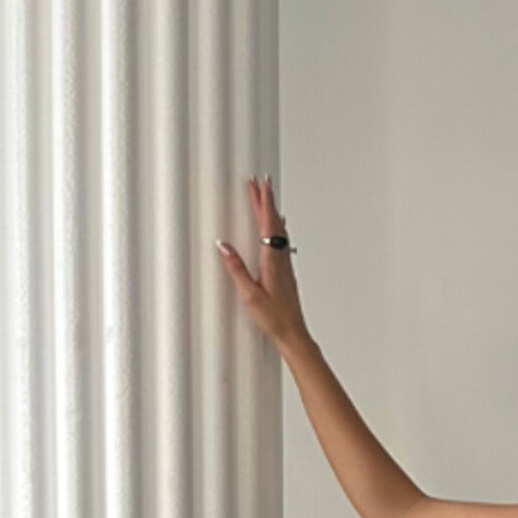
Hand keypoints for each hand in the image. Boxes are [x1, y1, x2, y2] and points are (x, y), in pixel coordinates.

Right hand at [215, 175, 308, 352]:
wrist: (293, 334)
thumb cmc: (275, 318)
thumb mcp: (249, 294)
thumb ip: (236, 269)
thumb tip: (224, 247)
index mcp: (273, 261)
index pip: (268, 224)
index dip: (264, 202)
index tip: (261, 183)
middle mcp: (281, 260)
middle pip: (274, 223)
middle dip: (266, 201)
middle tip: (259, 183)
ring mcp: (285, 266)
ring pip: (279, 231)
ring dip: (271, 213)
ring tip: (265, 199)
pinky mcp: (286, 273)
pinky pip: (281, 242)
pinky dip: (277, 229)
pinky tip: (278, 230)